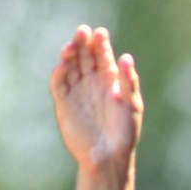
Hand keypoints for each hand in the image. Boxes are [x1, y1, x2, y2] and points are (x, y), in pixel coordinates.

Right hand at [50, 25, 142, 171]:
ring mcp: (77, 92)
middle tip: (83, 32)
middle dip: (83, 43)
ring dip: (70, 53)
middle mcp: (91, 83)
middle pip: (84, 56)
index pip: (102, 56)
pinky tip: (64, 62)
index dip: (100, 43)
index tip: (100, 33)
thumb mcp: (132, 106)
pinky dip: (60, 71)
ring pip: (70, 66)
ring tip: (73, 43)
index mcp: (109, 81)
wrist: (109, 158)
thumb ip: (129, 82)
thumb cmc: (124, 133)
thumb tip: (126, 57)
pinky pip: (59, 83)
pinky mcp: (64, 104)